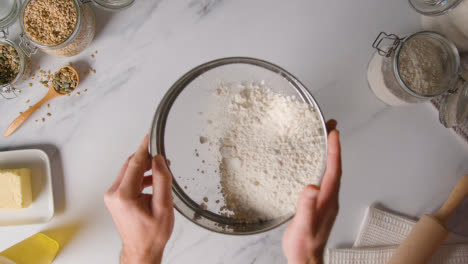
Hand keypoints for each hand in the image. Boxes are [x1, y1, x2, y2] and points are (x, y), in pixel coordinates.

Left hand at [105, 135, 173, 263]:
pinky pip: (128, 179)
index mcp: (124, 195)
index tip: (149, 135)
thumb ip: (161, 180)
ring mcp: (113, 196)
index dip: (144, 147)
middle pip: (130, 165)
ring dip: (144, 168)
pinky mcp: (116, 198)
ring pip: (129, 171)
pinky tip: (153, 179)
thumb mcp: (163, 206)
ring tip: (161, 169)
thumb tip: (159, 160)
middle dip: (146, 157)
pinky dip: (140, 176)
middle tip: (161, 153)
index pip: (134, 163)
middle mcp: (114, 194)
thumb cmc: (151, 234)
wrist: (142, 250)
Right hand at [282, 120, 341, 263]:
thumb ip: (307, 206)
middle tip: (330, 129)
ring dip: (329, 155)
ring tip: (325, 140)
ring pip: (329, 173)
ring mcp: (325, 201)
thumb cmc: (304, 245)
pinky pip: (323, 180)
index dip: (334, 150)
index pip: (334, 170)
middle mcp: (329, 198)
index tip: (333, 133)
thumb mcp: (303, 225)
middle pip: (334, 168)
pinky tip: (314, 164)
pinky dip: (321, 167)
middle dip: (333, 147)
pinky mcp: (318, 204)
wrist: (305, 259)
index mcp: (327, 200)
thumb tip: (311, 187)